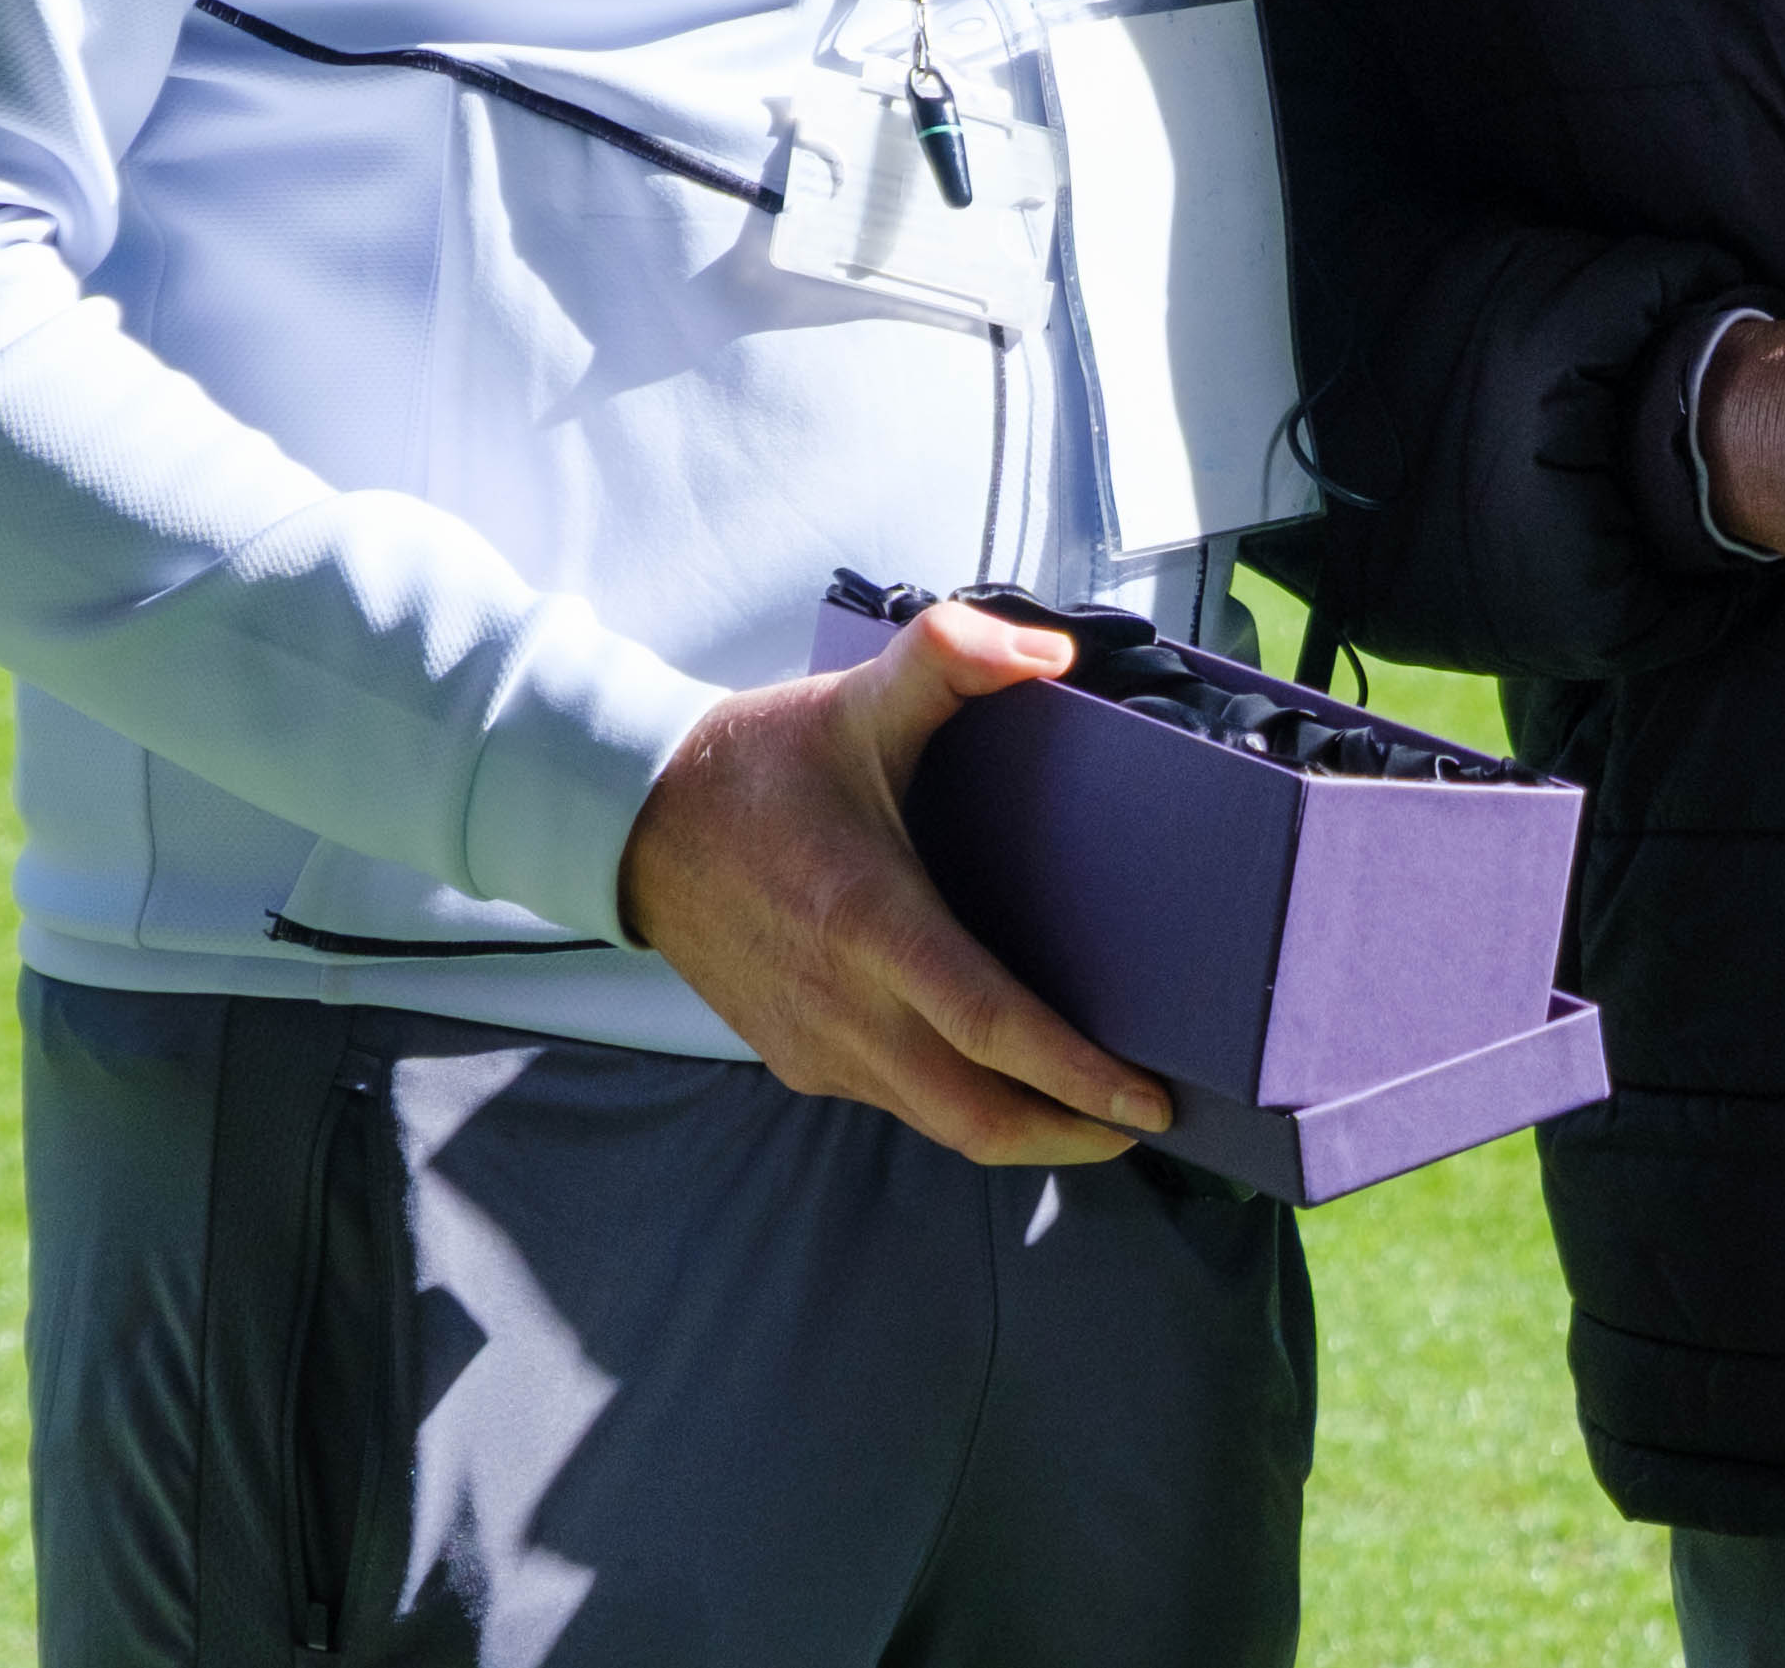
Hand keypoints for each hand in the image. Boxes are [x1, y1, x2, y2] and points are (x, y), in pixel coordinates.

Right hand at [618, 599, 1175, 1167]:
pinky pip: (896, 1101)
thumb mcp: (858, 697)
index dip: (1076, 1073)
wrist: (634, 824)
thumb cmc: (759, 763)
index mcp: (872, 922)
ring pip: (938, 1120)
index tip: (1149, 1097)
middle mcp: (846, 1007)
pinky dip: (961, 1103)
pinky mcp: (798, 1059)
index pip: (992, 1025)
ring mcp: (818, 1045)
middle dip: (1071, 1131)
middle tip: (1147, 1121)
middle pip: (976, 1114)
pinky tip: (1001, 1077)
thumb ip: (951, 656)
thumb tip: (1047, 652)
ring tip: (1093, 1109)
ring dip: (1021, 1126)